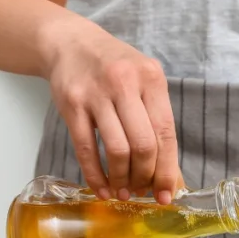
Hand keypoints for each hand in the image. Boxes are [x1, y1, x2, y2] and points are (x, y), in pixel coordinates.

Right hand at [43, 13, 183, 203]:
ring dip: (121, 179)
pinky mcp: (72, 105)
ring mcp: (97, 94)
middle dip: (145, 176)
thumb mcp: (142, 79)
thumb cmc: (114, 67)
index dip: (167, 170)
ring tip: (123, 192)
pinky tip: (102, 189)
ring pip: (117, 150)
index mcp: (151, 78)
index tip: (166, 195)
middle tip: (141, 191)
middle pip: (143, 145)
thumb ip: (155, 116)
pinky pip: (86, 150)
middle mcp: (125, 83)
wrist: (71, 42)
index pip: (166, 133)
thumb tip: (167, 171)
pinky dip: (96, 176)